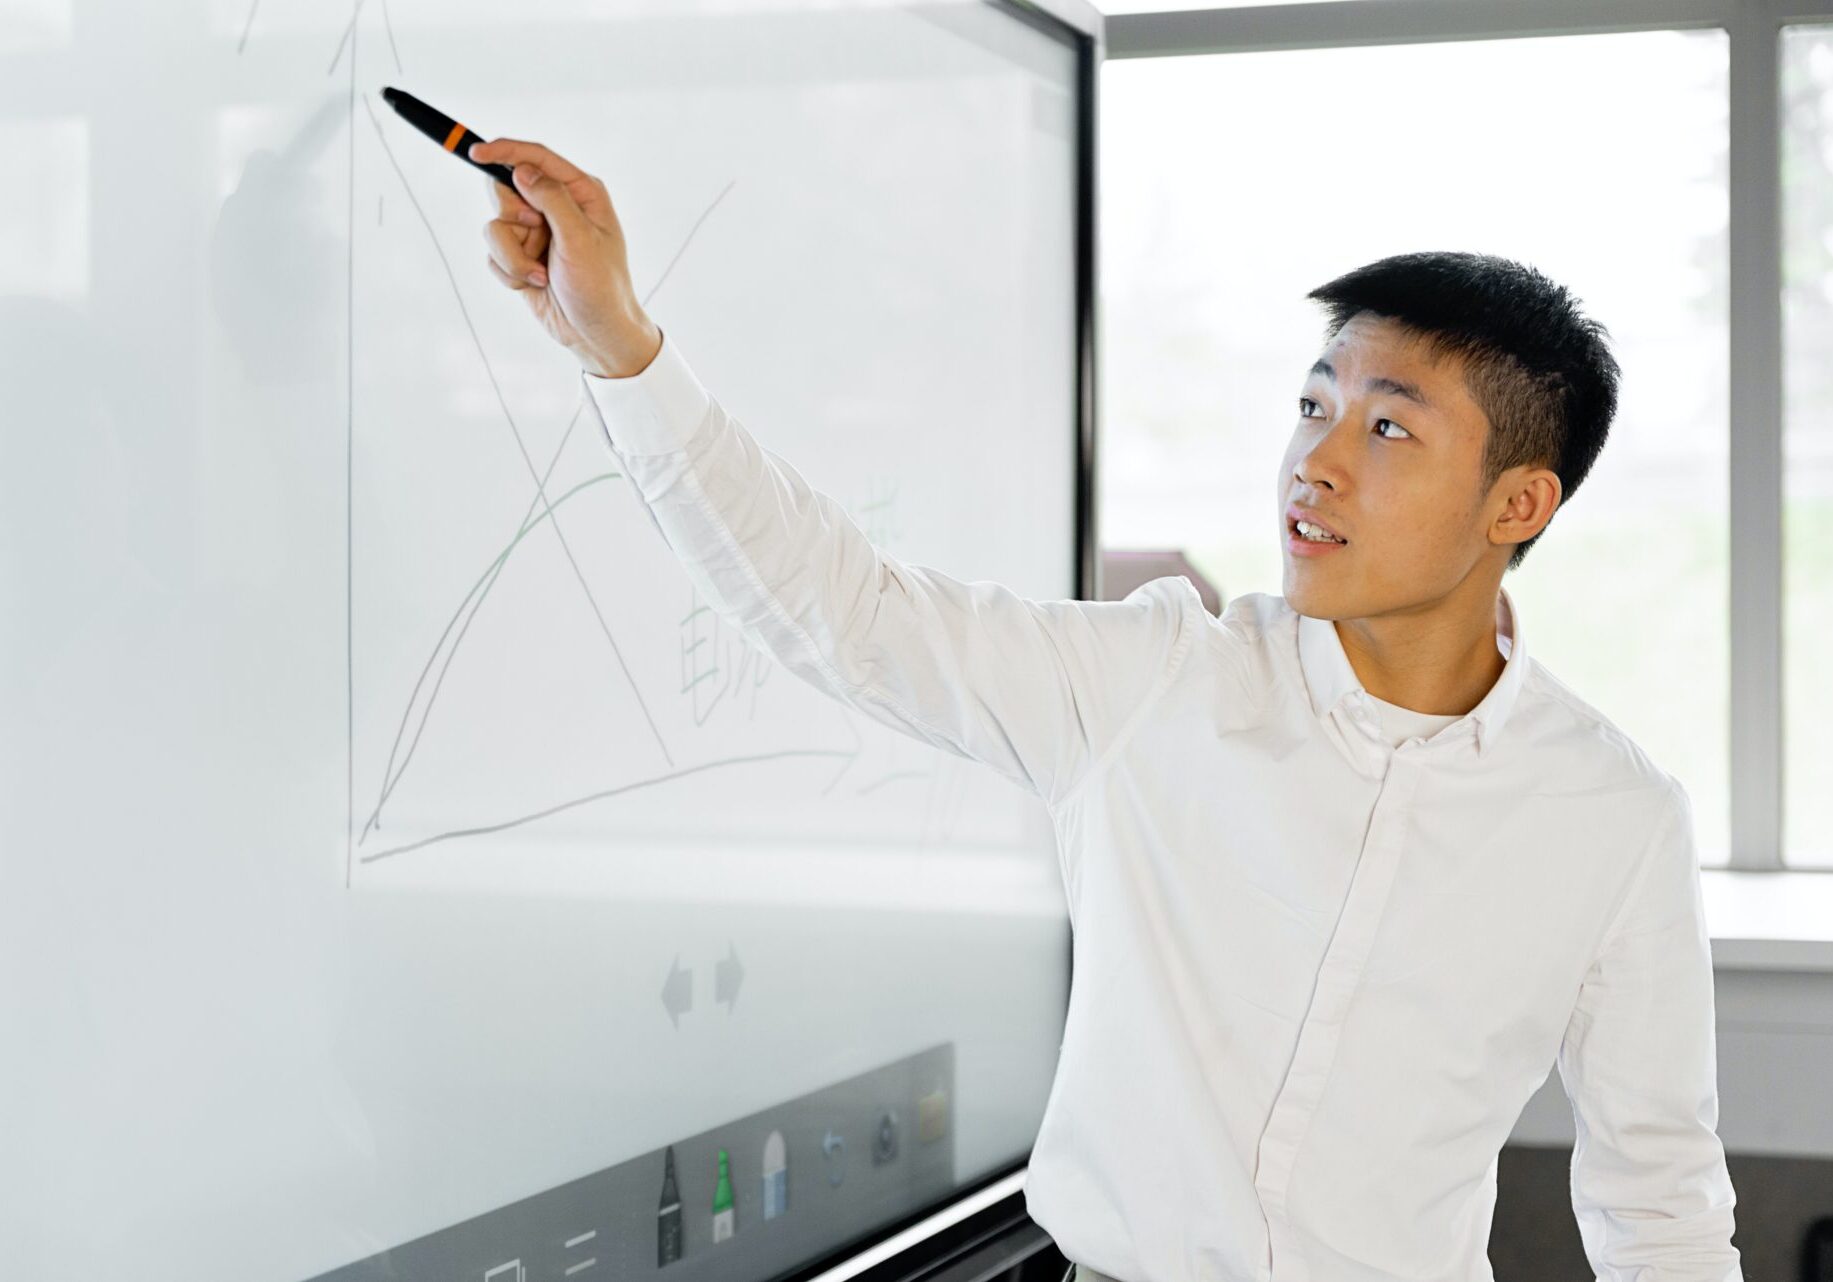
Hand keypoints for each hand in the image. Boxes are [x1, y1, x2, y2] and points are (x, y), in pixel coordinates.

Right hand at [469, 137, 661, 377]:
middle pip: (505, 189)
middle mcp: (556, 207)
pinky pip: (493, 253)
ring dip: (513, 255)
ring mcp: (536, 232)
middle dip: (512, 217)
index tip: (476, 152)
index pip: (536, 159)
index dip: (504, 151)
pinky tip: (536, 283)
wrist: (594, 333)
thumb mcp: (580, 240)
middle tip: (534, 232)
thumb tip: (521, 171)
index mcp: (579, 193)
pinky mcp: (521, 255)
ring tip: (541, 275)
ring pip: (495, 226)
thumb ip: (552, 200)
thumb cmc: (600, 287)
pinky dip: (510, 271)